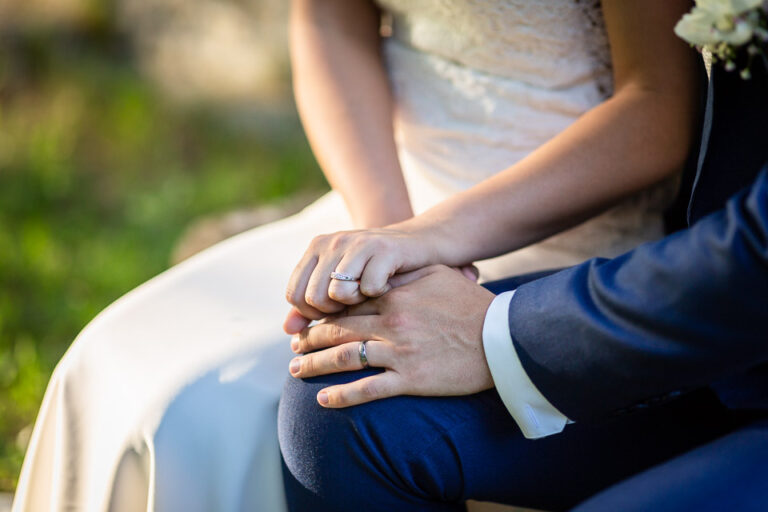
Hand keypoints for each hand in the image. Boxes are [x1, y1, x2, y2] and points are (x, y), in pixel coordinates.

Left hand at [284, 226, 439, 323]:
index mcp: (317, 247)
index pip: (295, 294)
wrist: (420, 245)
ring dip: (355, 304)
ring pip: (336, 293)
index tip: (334, 314)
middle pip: (314, 297)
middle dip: (334, 313)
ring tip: (368, 297)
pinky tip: (386, 289)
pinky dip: (377, 295)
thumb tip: (288, 331)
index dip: (312, 314)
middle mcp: (333, 241)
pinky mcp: (384, 249)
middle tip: (354, 306)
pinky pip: (367, 287)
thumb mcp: (342, 281)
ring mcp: (358, 243)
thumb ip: (312, 305)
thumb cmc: (376, 270)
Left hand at [287, 265, 495, 406]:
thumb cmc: (470, 305)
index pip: (347, 304)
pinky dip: (342, 395)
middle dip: (310, 338)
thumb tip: (377, 275)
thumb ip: (403, 275)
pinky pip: (368, 389)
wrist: (501, 338)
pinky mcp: (410, 379)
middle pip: (338, 330)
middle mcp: (391, 324)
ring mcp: (399, 353)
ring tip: (296, 369)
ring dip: (315, 364)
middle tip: (294, 345)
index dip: (322, 312)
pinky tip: (322, 400)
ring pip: (345, 358)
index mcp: (394, 297)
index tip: (307, 320)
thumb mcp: (436, 276)